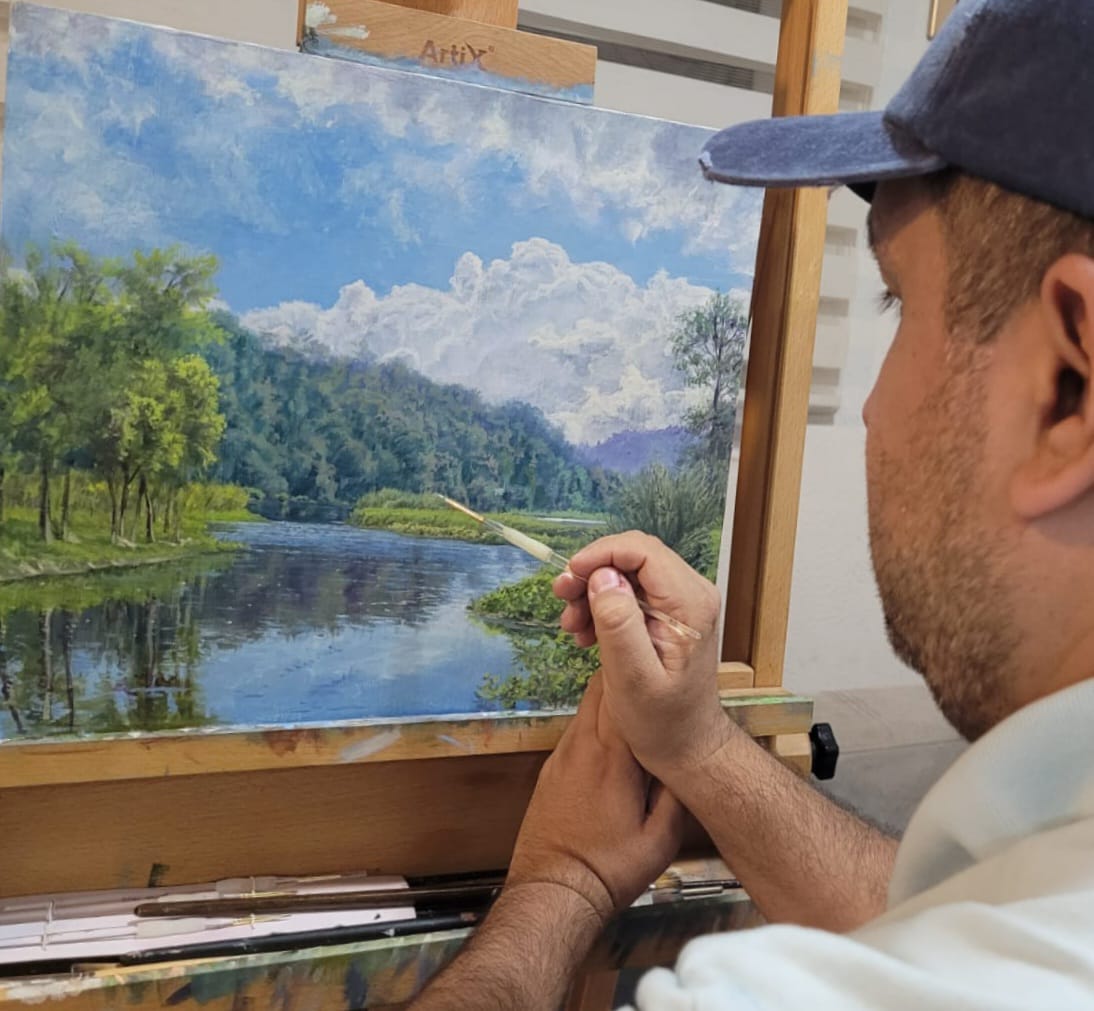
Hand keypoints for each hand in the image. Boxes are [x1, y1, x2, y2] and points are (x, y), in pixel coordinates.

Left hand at [507, 675, 684, 924]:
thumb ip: (676, 792)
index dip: (641, 677)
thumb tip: (683, 760)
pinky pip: (574, 732)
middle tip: (651, 689)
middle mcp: (581, 746)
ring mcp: (561, 756)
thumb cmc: (607, 869)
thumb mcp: (661, 839)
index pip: (621, 690)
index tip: (660, 675)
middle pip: (598, 687)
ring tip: (637, 717)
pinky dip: (593, 727)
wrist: (553, 891)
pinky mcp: (550, 769)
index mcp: (613, 757)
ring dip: (609, 705)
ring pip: (585, 708)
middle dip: (624, 681)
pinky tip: (612, 749)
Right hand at [553, 532, 733, 781]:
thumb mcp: (633, 678)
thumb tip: (602, 578)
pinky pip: (630, 591)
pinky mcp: (668, 614)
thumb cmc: (662, 721)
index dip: (601, 554)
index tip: (569, 577)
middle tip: (561, 598)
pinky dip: (603, 604)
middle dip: (592, 571)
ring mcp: (681, 602)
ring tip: (572, 625)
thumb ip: (619, 625)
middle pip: (634, 557)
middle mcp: (691, 593)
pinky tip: (587, 633)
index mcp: (689, 604)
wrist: (686, 745)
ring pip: (628, 572)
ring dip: (593, 590)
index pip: (643, 551)